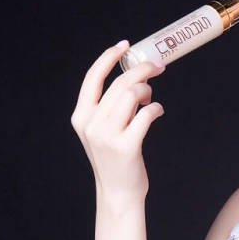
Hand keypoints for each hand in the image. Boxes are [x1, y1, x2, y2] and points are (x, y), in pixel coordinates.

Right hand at [70, 41, 165, 210]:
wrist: (118, 193)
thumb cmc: (114, 159)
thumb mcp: (101, 131)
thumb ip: (109, 107)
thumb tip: (134, 78)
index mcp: (81, 117)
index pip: (92, 78)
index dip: (109, 58)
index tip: (125, 46)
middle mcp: (91, 125)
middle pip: (119, 83)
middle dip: (141, 70)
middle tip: (157, 67)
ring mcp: (107, 136)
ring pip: (132, 95)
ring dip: (147, 90)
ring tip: (150, 99)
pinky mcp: (127, 147)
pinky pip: (146, 115)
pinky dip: (155, 108)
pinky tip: (157, 111)